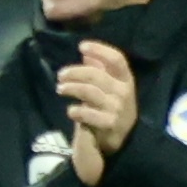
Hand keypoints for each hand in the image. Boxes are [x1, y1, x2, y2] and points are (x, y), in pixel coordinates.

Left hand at [57, 41, 137, 183]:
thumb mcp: (110, 88)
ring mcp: (117, 108)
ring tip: (60, 89)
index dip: (100, 50)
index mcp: (126, 79)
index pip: (117, 59)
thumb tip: (87, 54)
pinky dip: (76, 110)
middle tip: (61, 75)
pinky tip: (71, 110)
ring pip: (90, 92)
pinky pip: (88, 114)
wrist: (120, 139)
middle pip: (97, 75)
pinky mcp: (109, 124)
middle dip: (75, 72)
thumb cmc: (111, 108)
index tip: (82, 46)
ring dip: (71, 88)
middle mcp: (124, 92)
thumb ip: (100, 71)